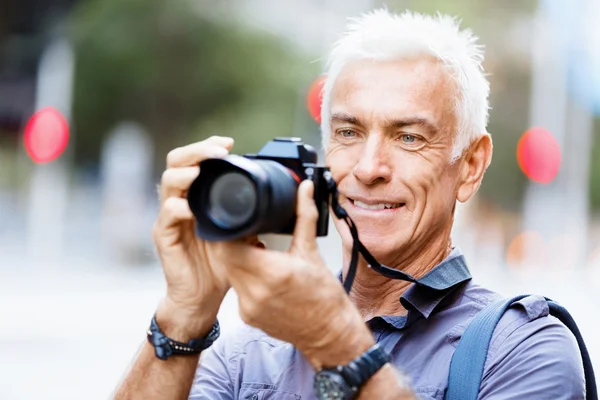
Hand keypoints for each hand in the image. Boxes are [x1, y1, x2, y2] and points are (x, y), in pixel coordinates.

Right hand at [153, 136, 234, 338]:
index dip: (207, 146)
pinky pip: (166, 215)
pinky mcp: (163, 236)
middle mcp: (180, 200)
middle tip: (219, 152)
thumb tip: (274, 201)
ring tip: (201, 172)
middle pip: (176, 162)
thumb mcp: (239, 233)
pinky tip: (191, 209)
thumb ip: (248, 215)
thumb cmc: (219, 263)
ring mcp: (169, 217)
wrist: (203, 296)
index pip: (194, 160)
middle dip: (197, 151)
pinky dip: (178, 208)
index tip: (229, 142)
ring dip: (185, 173)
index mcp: (196, 195)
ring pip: (167, 182)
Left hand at [213, 180, 373, 368]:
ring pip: (229, 272)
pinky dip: (244, 277)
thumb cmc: (324, 297)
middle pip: (224, 258)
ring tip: (256, 251)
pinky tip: (260, 273)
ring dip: (237, 259)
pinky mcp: (246, 316)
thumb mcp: (312, 252)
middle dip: (232, 242)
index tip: (241, 222)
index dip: (229, 230)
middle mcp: (255, 291)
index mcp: (271, 272)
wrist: (329, 333)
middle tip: (247, 233)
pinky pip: (236, 289)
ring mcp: (248, 307)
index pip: (228, 245)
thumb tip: (305, 189)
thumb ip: (304, 216)